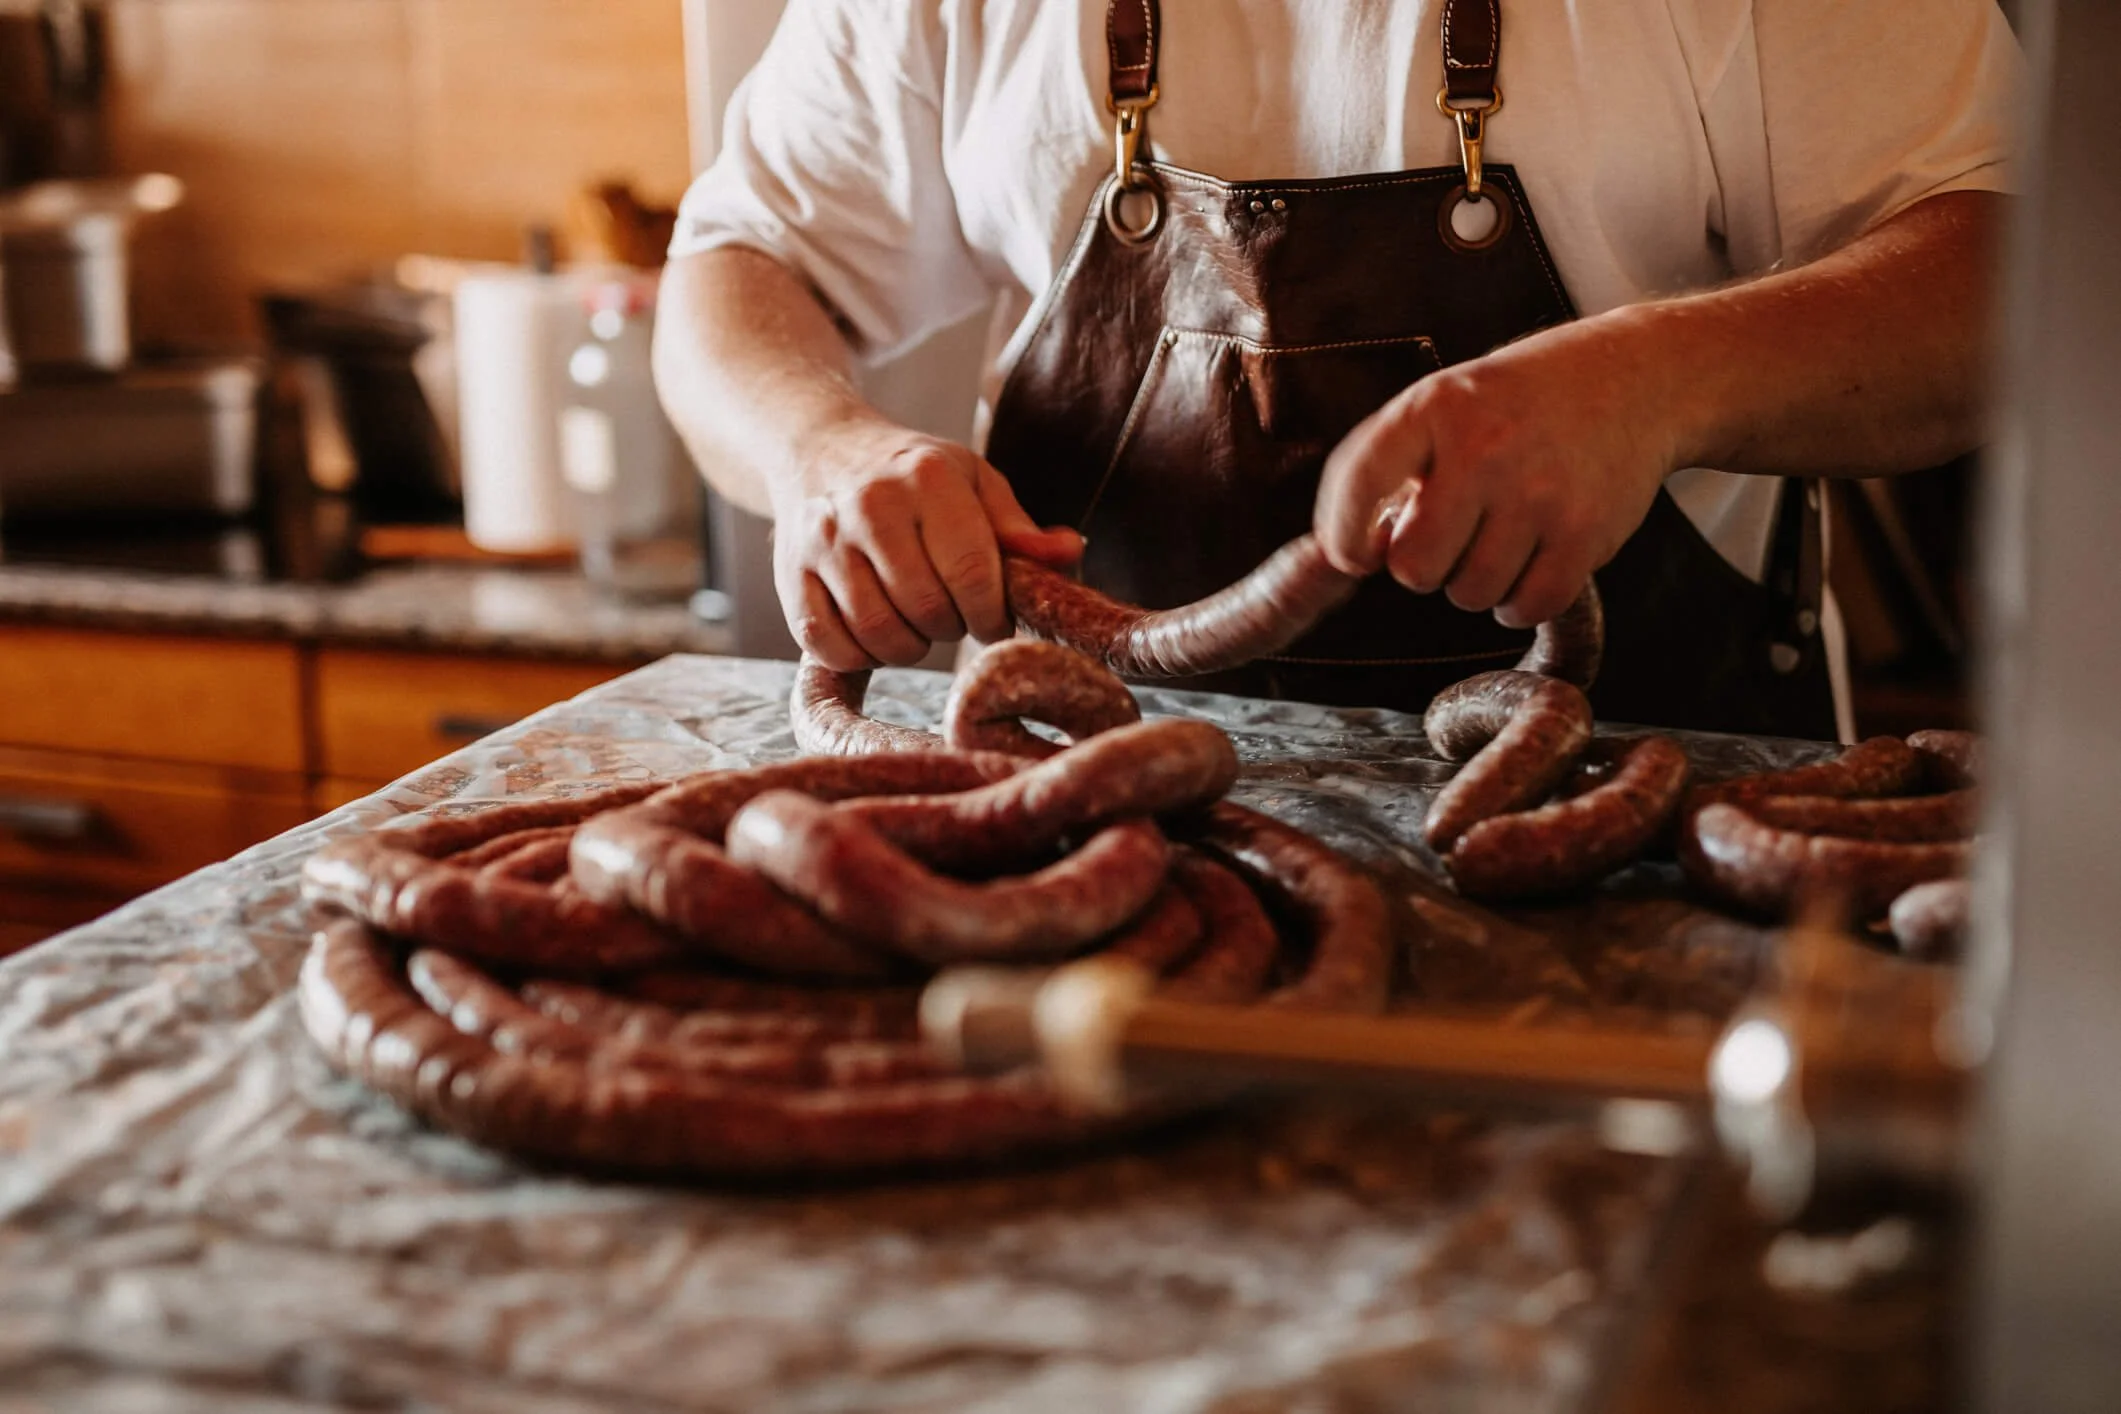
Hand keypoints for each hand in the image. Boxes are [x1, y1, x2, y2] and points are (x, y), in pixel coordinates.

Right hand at [771, 416, 1082, 669]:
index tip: (995, 620)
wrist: (820, 447)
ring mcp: (823, 542)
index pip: (971, 572)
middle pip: (926, 609)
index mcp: (927, 478)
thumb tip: (1070, 554)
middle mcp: (870, 505)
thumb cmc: (914, 475)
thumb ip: (1018, 528)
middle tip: (953, 616)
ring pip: (878, 633)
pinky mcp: (789, 576)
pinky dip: (860, 655)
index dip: (992, 614)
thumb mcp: (973, 482)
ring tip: (917, 624)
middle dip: (952, 628)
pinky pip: (828, 645)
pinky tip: (876, 634)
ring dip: (909, 646)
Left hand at [1312, 316, 1681, 627]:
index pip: (1360, 484)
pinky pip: (1527, 606)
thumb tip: (1343, 558)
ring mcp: (1539, 492)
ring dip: (1476, 582)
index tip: (1356, 554)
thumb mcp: (1446, 404)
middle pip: (1414, 568)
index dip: (1344, 537)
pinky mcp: (1585, 531)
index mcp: (1436, 408)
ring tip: (1498, 537)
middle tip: (1451, 536)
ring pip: (1470, 594)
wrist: (1635, 380)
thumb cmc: (1521, 402)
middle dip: (1423, 566)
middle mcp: (1485, 448)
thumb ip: (1387, 468)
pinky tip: (1528, 564)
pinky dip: (1520, 602)